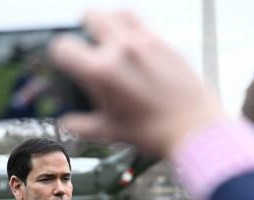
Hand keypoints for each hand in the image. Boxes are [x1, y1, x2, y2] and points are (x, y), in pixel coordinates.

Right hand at [50, 10, 225, 157]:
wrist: (194, 129)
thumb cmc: (155, 132)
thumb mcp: (112, 131)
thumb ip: (83, 126)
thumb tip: (69, 124)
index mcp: (102, 71)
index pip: (64, 46)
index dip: (59, 53)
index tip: (65, 59)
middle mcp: (122, 49)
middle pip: (91, 16)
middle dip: (84, 28)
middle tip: (87, 42)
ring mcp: (145, 42)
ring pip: (118, 12)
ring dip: (110, 20)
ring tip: (110, 35)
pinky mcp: (165, 43)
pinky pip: (143, 25)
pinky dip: (133, 30)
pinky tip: (135, 47)